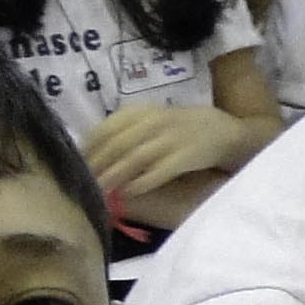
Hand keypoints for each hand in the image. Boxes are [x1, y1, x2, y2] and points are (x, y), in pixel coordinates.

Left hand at [84, 102, 257, 200]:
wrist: (228, 132)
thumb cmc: (185, 128)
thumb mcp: (155, 120)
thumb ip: (128, 130)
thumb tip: (93, 151)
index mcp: (144, 111)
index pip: (107, 128)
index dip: (89, 148)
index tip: (76, 165)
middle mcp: (155, 121)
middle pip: (117, 144)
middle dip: (97, 166)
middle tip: (82, 184)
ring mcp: (171, 138)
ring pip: (133, 158)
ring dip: (113, 176)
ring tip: (99, 192)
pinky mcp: (186, 156)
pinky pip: (159, 171)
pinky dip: (141, 182)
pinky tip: (128, 193)